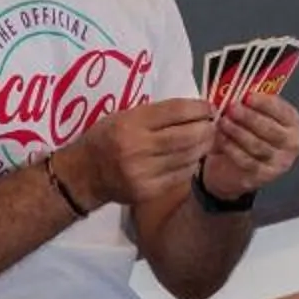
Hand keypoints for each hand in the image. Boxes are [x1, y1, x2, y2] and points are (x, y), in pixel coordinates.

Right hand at [63, 99, 218, 209]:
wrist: (84, 174)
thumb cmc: (106, 139)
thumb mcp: (123, 116)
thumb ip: (155, 115)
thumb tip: (194, 110)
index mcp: (130, 123)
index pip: (175, 111)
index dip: (198, 108)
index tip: (209, 107)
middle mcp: (137, 147)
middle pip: (186, 136)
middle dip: (206, 128)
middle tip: (213, 125)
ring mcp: (143, 172)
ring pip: (187, 157)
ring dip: (203, 147)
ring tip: (207, 140)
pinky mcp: (148, 190)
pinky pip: (181, 175)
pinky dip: (192, 164)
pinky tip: (193, 157)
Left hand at [201, 93, 298, 202]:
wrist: (238, 168)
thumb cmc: (248, 135)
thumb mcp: (254, 116)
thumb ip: (251, 104)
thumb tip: (238, 88)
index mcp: (293, 122)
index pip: (283, 111)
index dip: (264, 103)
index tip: (247, 96)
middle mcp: (292, 143)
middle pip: (271, 129)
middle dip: (249, 117)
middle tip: (232, 108)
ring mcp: (280, 161)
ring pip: (258, 145)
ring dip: (238, 132)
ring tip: (223, 122)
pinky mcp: (265, 175)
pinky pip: (247, 161)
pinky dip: (232, 149)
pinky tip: (222, 139)